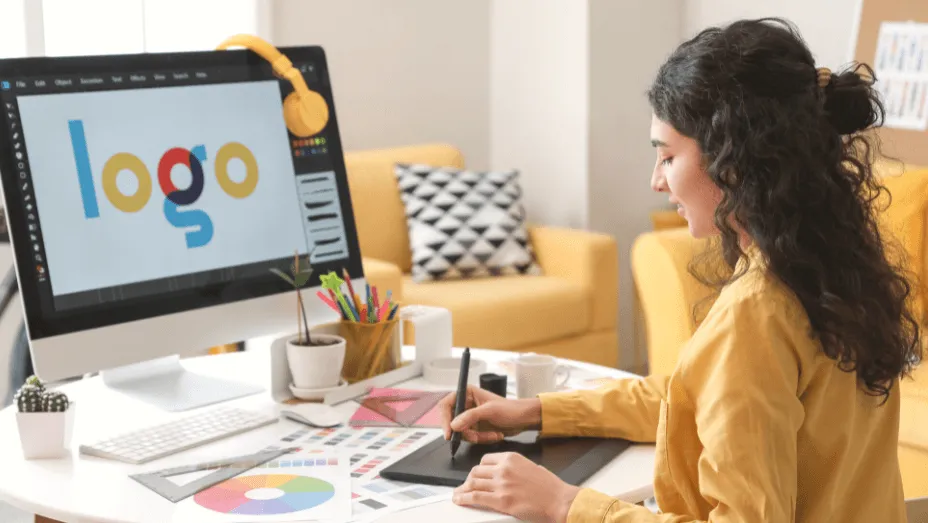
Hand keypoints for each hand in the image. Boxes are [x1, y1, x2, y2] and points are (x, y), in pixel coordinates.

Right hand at [439, 384, 541, 443]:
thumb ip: (470, 417)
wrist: (523, 420)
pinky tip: (494, 435)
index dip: (444, 419)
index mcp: (467, 393)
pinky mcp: (475, 427)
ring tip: (491, 434)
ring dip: (476, 437)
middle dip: (466, 432)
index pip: (446, 405)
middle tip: (476, 436)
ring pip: (462, 433)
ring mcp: (470, 417)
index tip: (449, 433)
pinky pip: (470, 438)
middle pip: (453, 422)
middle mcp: (466, 404)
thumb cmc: (510, 409)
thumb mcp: (490, 411)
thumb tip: (453, 425)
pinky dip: (481, 439)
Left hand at [452, 452, 580, 522]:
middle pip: (476, 471)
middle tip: (466, 486)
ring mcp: (501, 484)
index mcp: (511, 458)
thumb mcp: (530, 466)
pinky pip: (476, 497)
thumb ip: (513, 468)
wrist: (559, 500)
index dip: (478, 469)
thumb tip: (503, 473)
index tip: (475, 475)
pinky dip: (464, 498)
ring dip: (462, 490)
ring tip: (458, 495)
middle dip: (469, 480)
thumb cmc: (550, 487)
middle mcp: (504, 469)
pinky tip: (460, 500)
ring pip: (473, 484)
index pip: (485, 460)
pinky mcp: (501, 501)